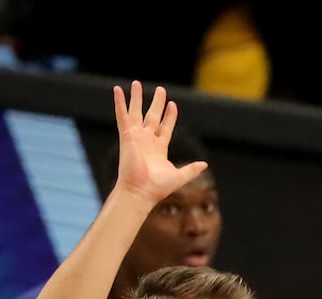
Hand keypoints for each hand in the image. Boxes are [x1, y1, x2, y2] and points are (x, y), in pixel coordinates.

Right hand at [110, 82, 207, 205]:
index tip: (172, 105)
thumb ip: (192, 169)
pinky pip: (122, 116)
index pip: (165, 127)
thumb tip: (204, 165)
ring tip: (136, 83)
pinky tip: (117, 90)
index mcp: (159, 148)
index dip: (169, 116)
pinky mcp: (127, 136)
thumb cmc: (158, 187)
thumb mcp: (180, 176)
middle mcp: (147, 140)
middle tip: (160, 90)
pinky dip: (120, 103)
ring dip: (136, 98)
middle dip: (157, 103)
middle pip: (152, 116)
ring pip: (136, 112)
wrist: (141, 191)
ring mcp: (136, 137)